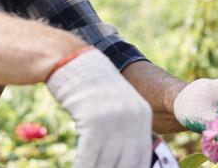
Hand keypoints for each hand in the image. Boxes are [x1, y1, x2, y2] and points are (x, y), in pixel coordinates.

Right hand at [47, 49, 151, 167]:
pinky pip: (89, 156)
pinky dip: (84, 166)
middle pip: (125, 163)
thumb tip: (128, 158)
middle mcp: (132, 118)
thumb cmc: (92, 86)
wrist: (75, 61)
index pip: (142, 156)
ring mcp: (113, 119)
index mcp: (142, 115)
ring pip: (106, 163)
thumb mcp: (117, 104)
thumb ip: (127, 127)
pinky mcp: (93, 120)